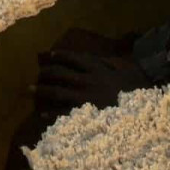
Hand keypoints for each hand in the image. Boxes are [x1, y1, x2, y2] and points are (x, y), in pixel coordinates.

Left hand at [34, 49, 151, 109]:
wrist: (140, 106)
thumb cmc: (128, 86)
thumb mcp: (116, 69)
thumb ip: (99, 62)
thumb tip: (83, 57)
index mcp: (96, 68)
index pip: (73, 58)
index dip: (59, 56)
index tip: (48, 56)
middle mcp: (88, 80)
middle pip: (61, 74)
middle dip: (46, 72)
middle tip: (37, 73)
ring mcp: (85, 98)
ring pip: (58, 92)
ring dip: (43, 90)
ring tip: (29, 89)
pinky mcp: (85, 114)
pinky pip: (64, 113)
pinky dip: (52, 113)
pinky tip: (42, 113)